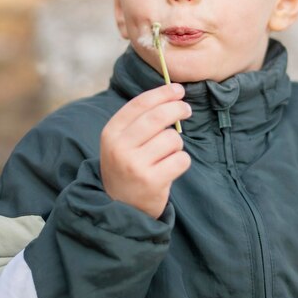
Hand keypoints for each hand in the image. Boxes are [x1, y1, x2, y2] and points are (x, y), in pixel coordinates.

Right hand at [100, 84, 191, 218]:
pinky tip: (170, 169)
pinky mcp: (152, 181)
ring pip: (172, 139)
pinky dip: (181, 161)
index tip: (178, 89)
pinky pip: (181, 159)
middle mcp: (120, 147)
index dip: (161, 93)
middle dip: (177, 108)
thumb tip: (171, 94)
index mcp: (111, 133)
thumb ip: (139, 120)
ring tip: (167, 155)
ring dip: (176, 144)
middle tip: (186, 110)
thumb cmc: (126, 167)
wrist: (119, 208)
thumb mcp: (121, 142)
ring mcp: (135, 165)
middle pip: (158, 117)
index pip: (139, 104)